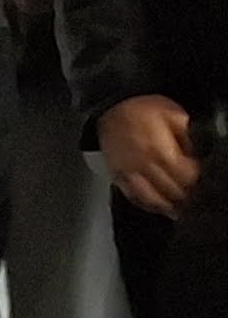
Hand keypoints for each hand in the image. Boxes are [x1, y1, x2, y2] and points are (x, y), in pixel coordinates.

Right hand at [106, 95, 203, 216]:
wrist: (109, 108)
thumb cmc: (143, 110)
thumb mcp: (174, 114)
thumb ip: (190, 135)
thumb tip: (203, 154)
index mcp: (159, 150)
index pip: (187, 176)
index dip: (200, 182)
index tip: (208, 183)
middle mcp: (143, 166)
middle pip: (172, 191)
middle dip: (189, 197)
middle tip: (200, 199)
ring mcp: (129, 174)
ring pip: (153, 200)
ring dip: (171, 207)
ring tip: (184, 210)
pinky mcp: (119, 177)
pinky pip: (135, 198)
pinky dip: (150, 206)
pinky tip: (161, 207)